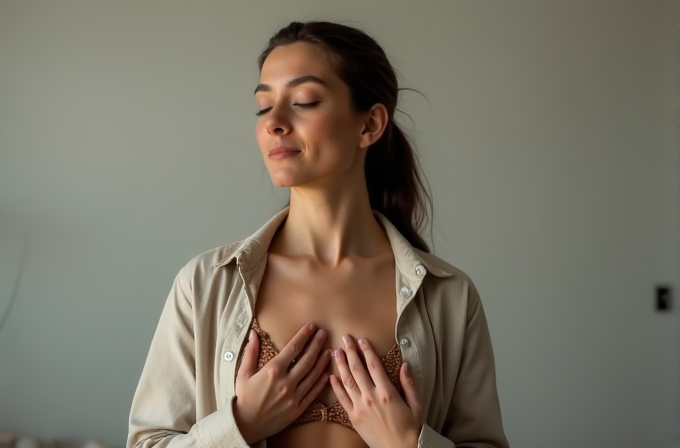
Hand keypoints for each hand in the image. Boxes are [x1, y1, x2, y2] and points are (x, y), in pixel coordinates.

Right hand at [234, 322, 331, 443]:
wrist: (246, 425)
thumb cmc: (244, 397)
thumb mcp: (243, 373)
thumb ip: (250, 352)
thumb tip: (253, 334)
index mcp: (273, 370)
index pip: (293, 348)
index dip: (304, 335)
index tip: (311, 326)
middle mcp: (286, 382)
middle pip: (307, 359)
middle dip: (316, 344)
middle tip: (323, 333)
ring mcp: (294, 396)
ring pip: (313, 375)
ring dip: (322, 361)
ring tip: (329, 350)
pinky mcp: (298, 408)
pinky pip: (313, 393)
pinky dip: (321, 382)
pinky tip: (327, 373)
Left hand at [330, 335, 422, 447]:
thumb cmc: (410, 428)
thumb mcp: (416, 405)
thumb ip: (409, 384)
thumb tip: (404, 365)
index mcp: (387, 392)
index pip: (374, 365)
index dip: (367, 350)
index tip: (361, 340)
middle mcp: (371, 397)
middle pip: (358, 369)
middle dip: (350, 352)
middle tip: (345, 338)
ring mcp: (360, 407)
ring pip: (347, 381)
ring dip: (341, 365)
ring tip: (335, 351)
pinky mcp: (353, 417)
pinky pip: (342, 399)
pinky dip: (336, 386)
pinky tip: (331, 375)